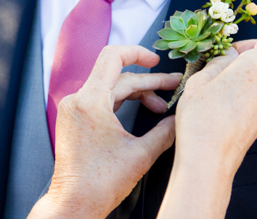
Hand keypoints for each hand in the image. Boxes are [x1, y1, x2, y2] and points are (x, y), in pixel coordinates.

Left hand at [29, 45, 181, 218]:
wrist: (74, 203)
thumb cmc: (100, 183)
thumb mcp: (141, 155)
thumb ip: (165, 131)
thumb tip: (182, 118)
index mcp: (90, 101)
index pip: (112, 57)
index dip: (137, 53)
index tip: (156, 60)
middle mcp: (77, 100)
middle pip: (117, 77)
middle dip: (148, 82)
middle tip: (173, 87)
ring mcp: (74, 109)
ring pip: (110, 88)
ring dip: (137, 94)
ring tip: (162, 107)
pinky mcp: (75, 119)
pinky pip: (101, 100)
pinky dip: (122, 102)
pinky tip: (143, 111)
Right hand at [160, 39, 256, 218]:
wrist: (209, 159)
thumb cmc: (202, 117)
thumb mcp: (200, 79)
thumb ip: (219, 61)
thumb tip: (230, 55)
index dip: (256, 44)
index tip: (233, 52)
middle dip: (242, 66)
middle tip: (216, 72)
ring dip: (240, 85)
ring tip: (213, 95)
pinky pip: (256, 104)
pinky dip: (242, 102)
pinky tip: (219, 111)